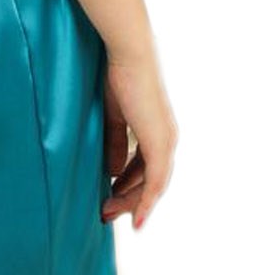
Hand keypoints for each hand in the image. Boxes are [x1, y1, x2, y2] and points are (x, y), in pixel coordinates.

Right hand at [102, 51, 176, 228]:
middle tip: (106, 212)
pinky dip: (145, 202)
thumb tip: (114, 170)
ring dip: (132, 202)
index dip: (128, 184)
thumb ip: (115, 143)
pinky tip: (135, 218)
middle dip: (128, 198)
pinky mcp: (160, 143)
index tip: (109, 197)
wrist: (129, 55)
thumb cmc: (119, 76)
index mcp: (157, 130)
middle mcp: (167, 138)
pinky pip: (155, 182)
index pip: (145, 166)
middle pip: (151, 180)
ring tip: (109, 213)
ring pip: (153, 185)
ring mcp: (166, 141)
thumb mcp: (114, 117)